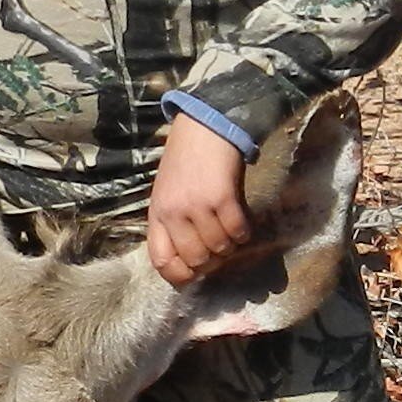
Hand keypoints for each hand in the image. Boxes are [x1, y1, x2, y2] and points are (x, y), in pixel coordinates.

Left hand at [147, 112, 257, 287]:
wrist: (205, 126)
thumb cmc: (185, 160)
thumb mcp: (167, 192)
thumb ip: (172, 223)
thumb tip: (188, 259)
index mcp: (157, 214)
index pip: (161, 261)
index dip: (179, 276)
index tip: (193, 274)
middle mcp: (174, 213)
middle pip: (195, 260)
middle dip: (211, 262)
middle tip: (219, 252)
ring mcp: (198, 206)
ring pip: (219, 249)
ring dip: (230, 247)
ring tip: (231, 234)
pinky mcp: (222, 197)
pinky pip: (237, 232)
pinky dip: (244, 233)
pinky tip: (243, 223)